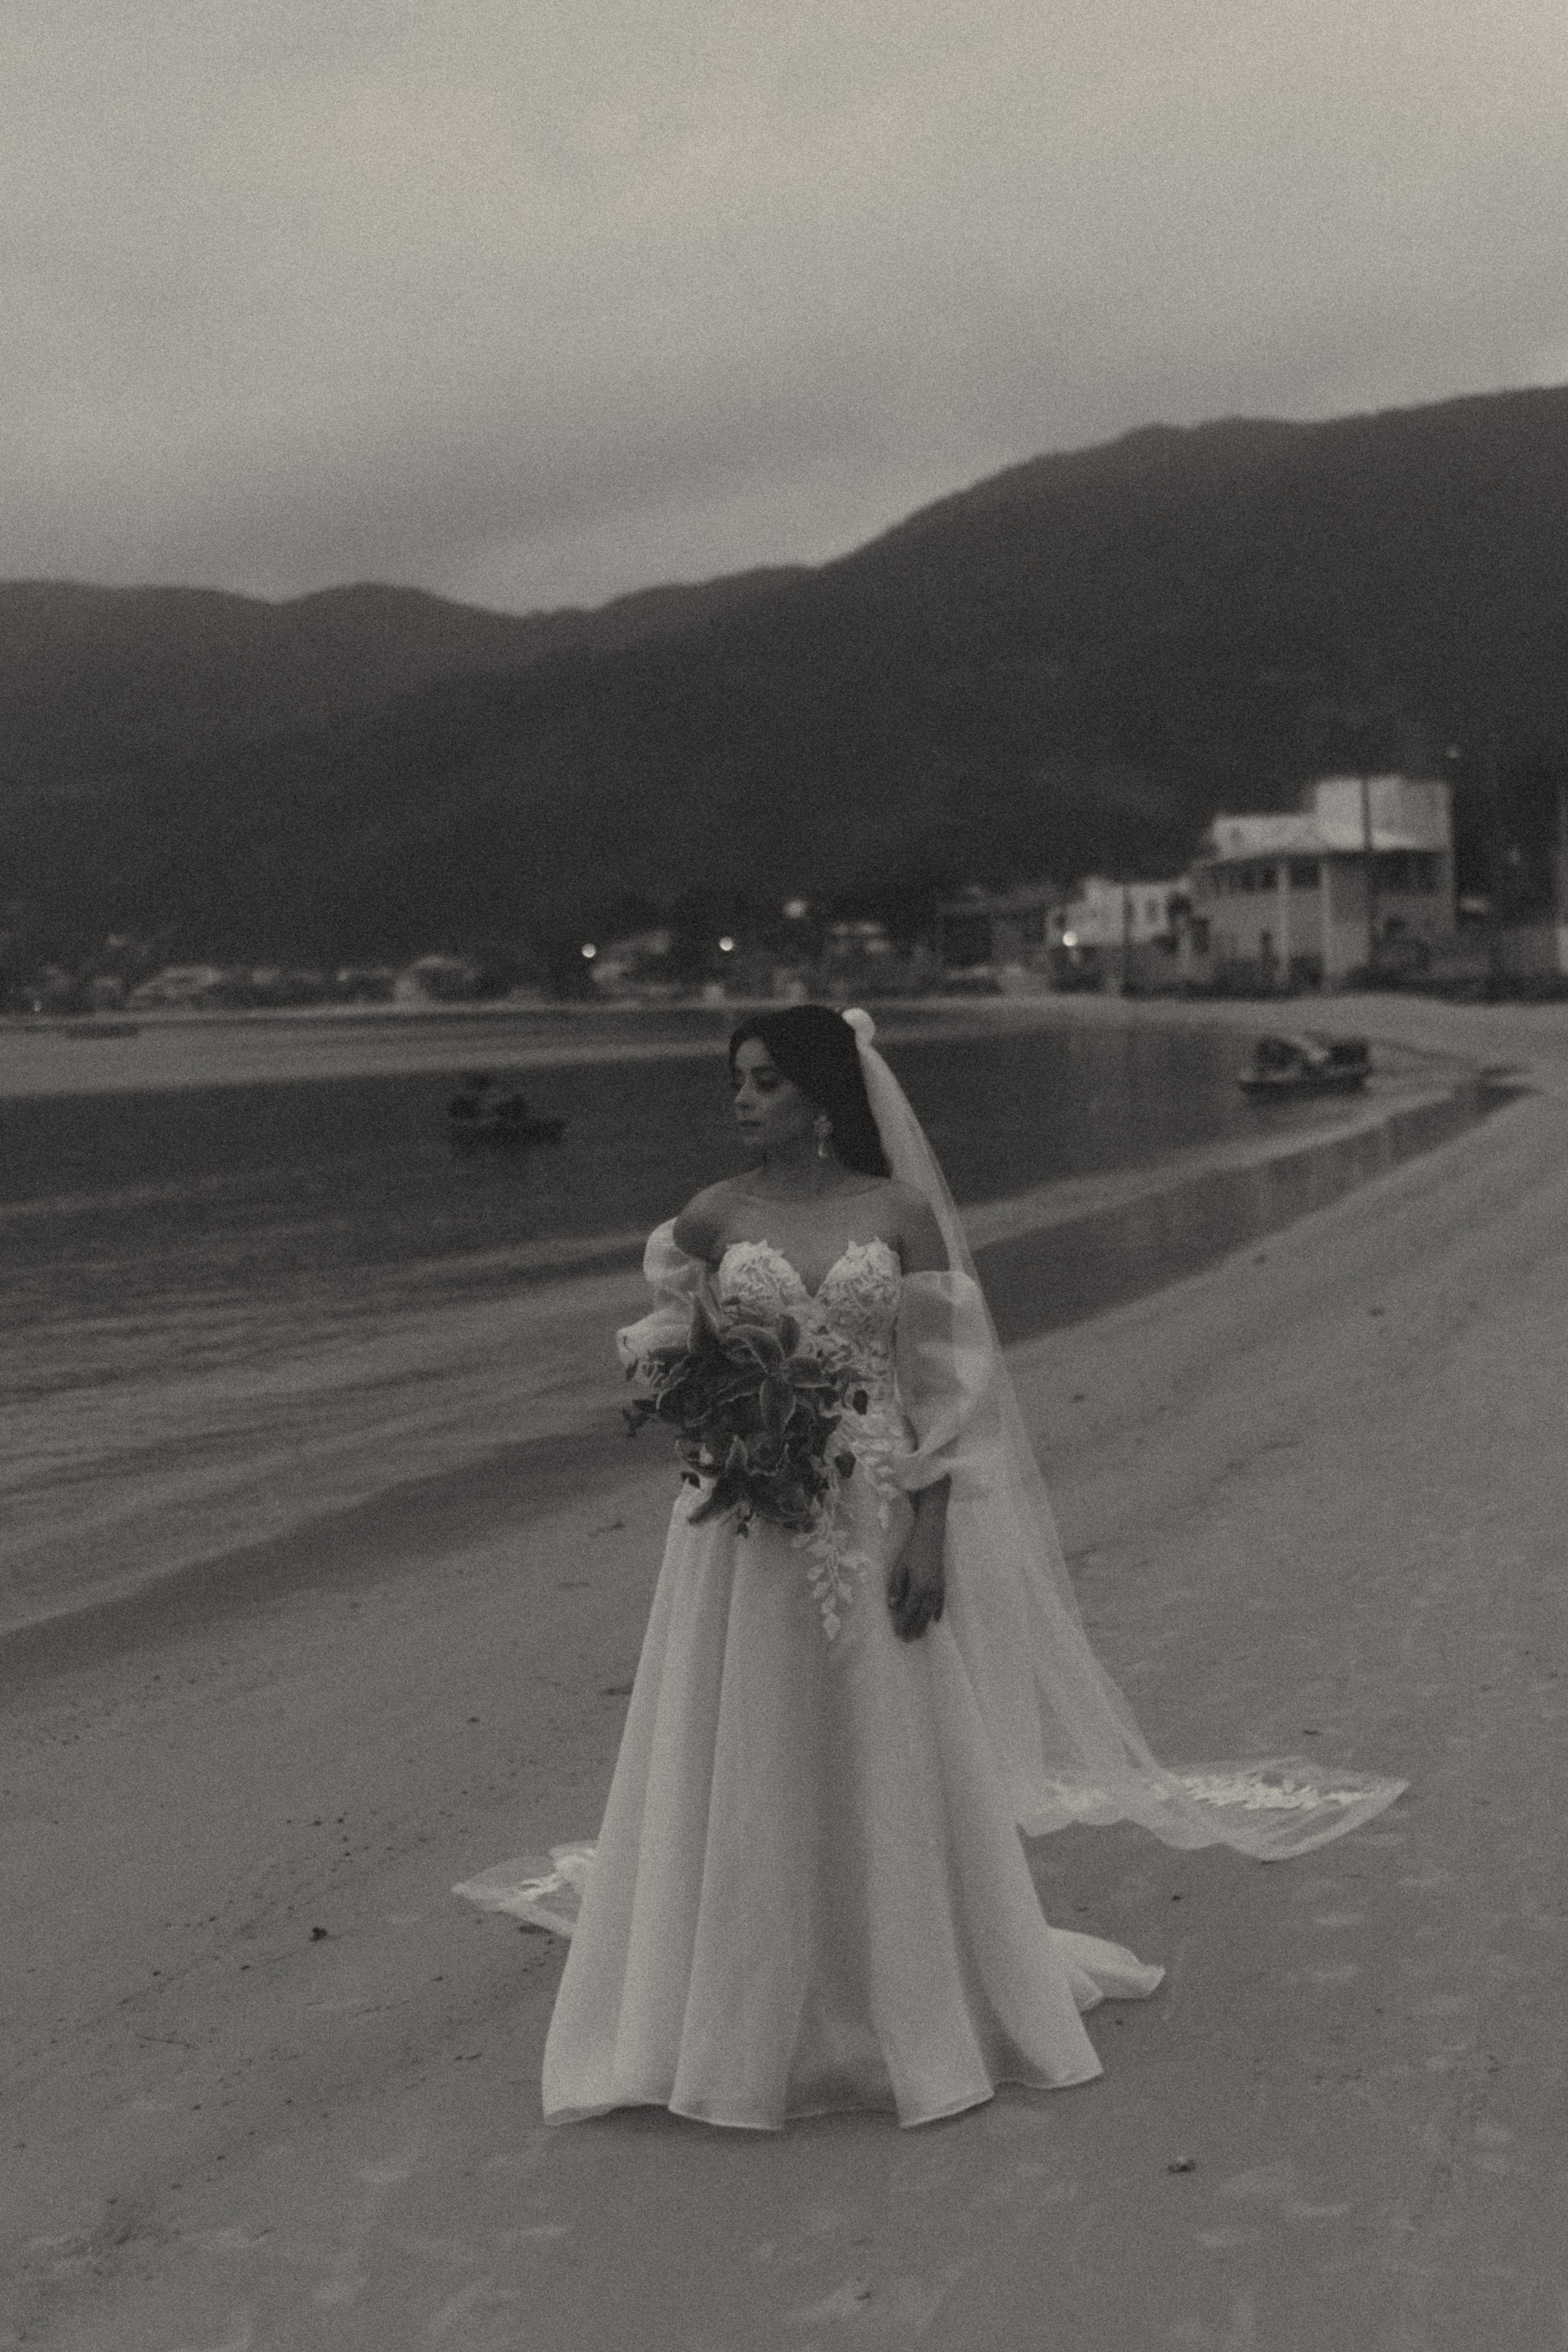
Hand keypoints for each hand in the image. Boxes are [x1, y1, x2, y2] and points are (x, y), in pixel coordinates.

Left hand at [886, 1518, 944, 1642]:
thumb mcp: (899, 1567)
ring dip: (925, 1624)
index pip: (909, 1611)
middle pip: (921, 1614)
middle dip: (914, 1628)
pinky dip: (938, 1611)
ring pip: (931, 1611)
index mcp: (917, 1587)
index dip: (904, 1623)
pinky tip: (936, 1620)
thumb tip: (892, 1606)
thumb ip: (896, 1587)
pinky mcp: (942, 1582)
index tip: (899, 1634)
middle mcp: (929, 1591)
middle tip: (909, 1640)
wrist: (930, 1537)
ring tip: (921, 1635)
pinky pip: (941, 1602)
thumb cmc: (912, 1551)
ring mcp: (938, 1587)